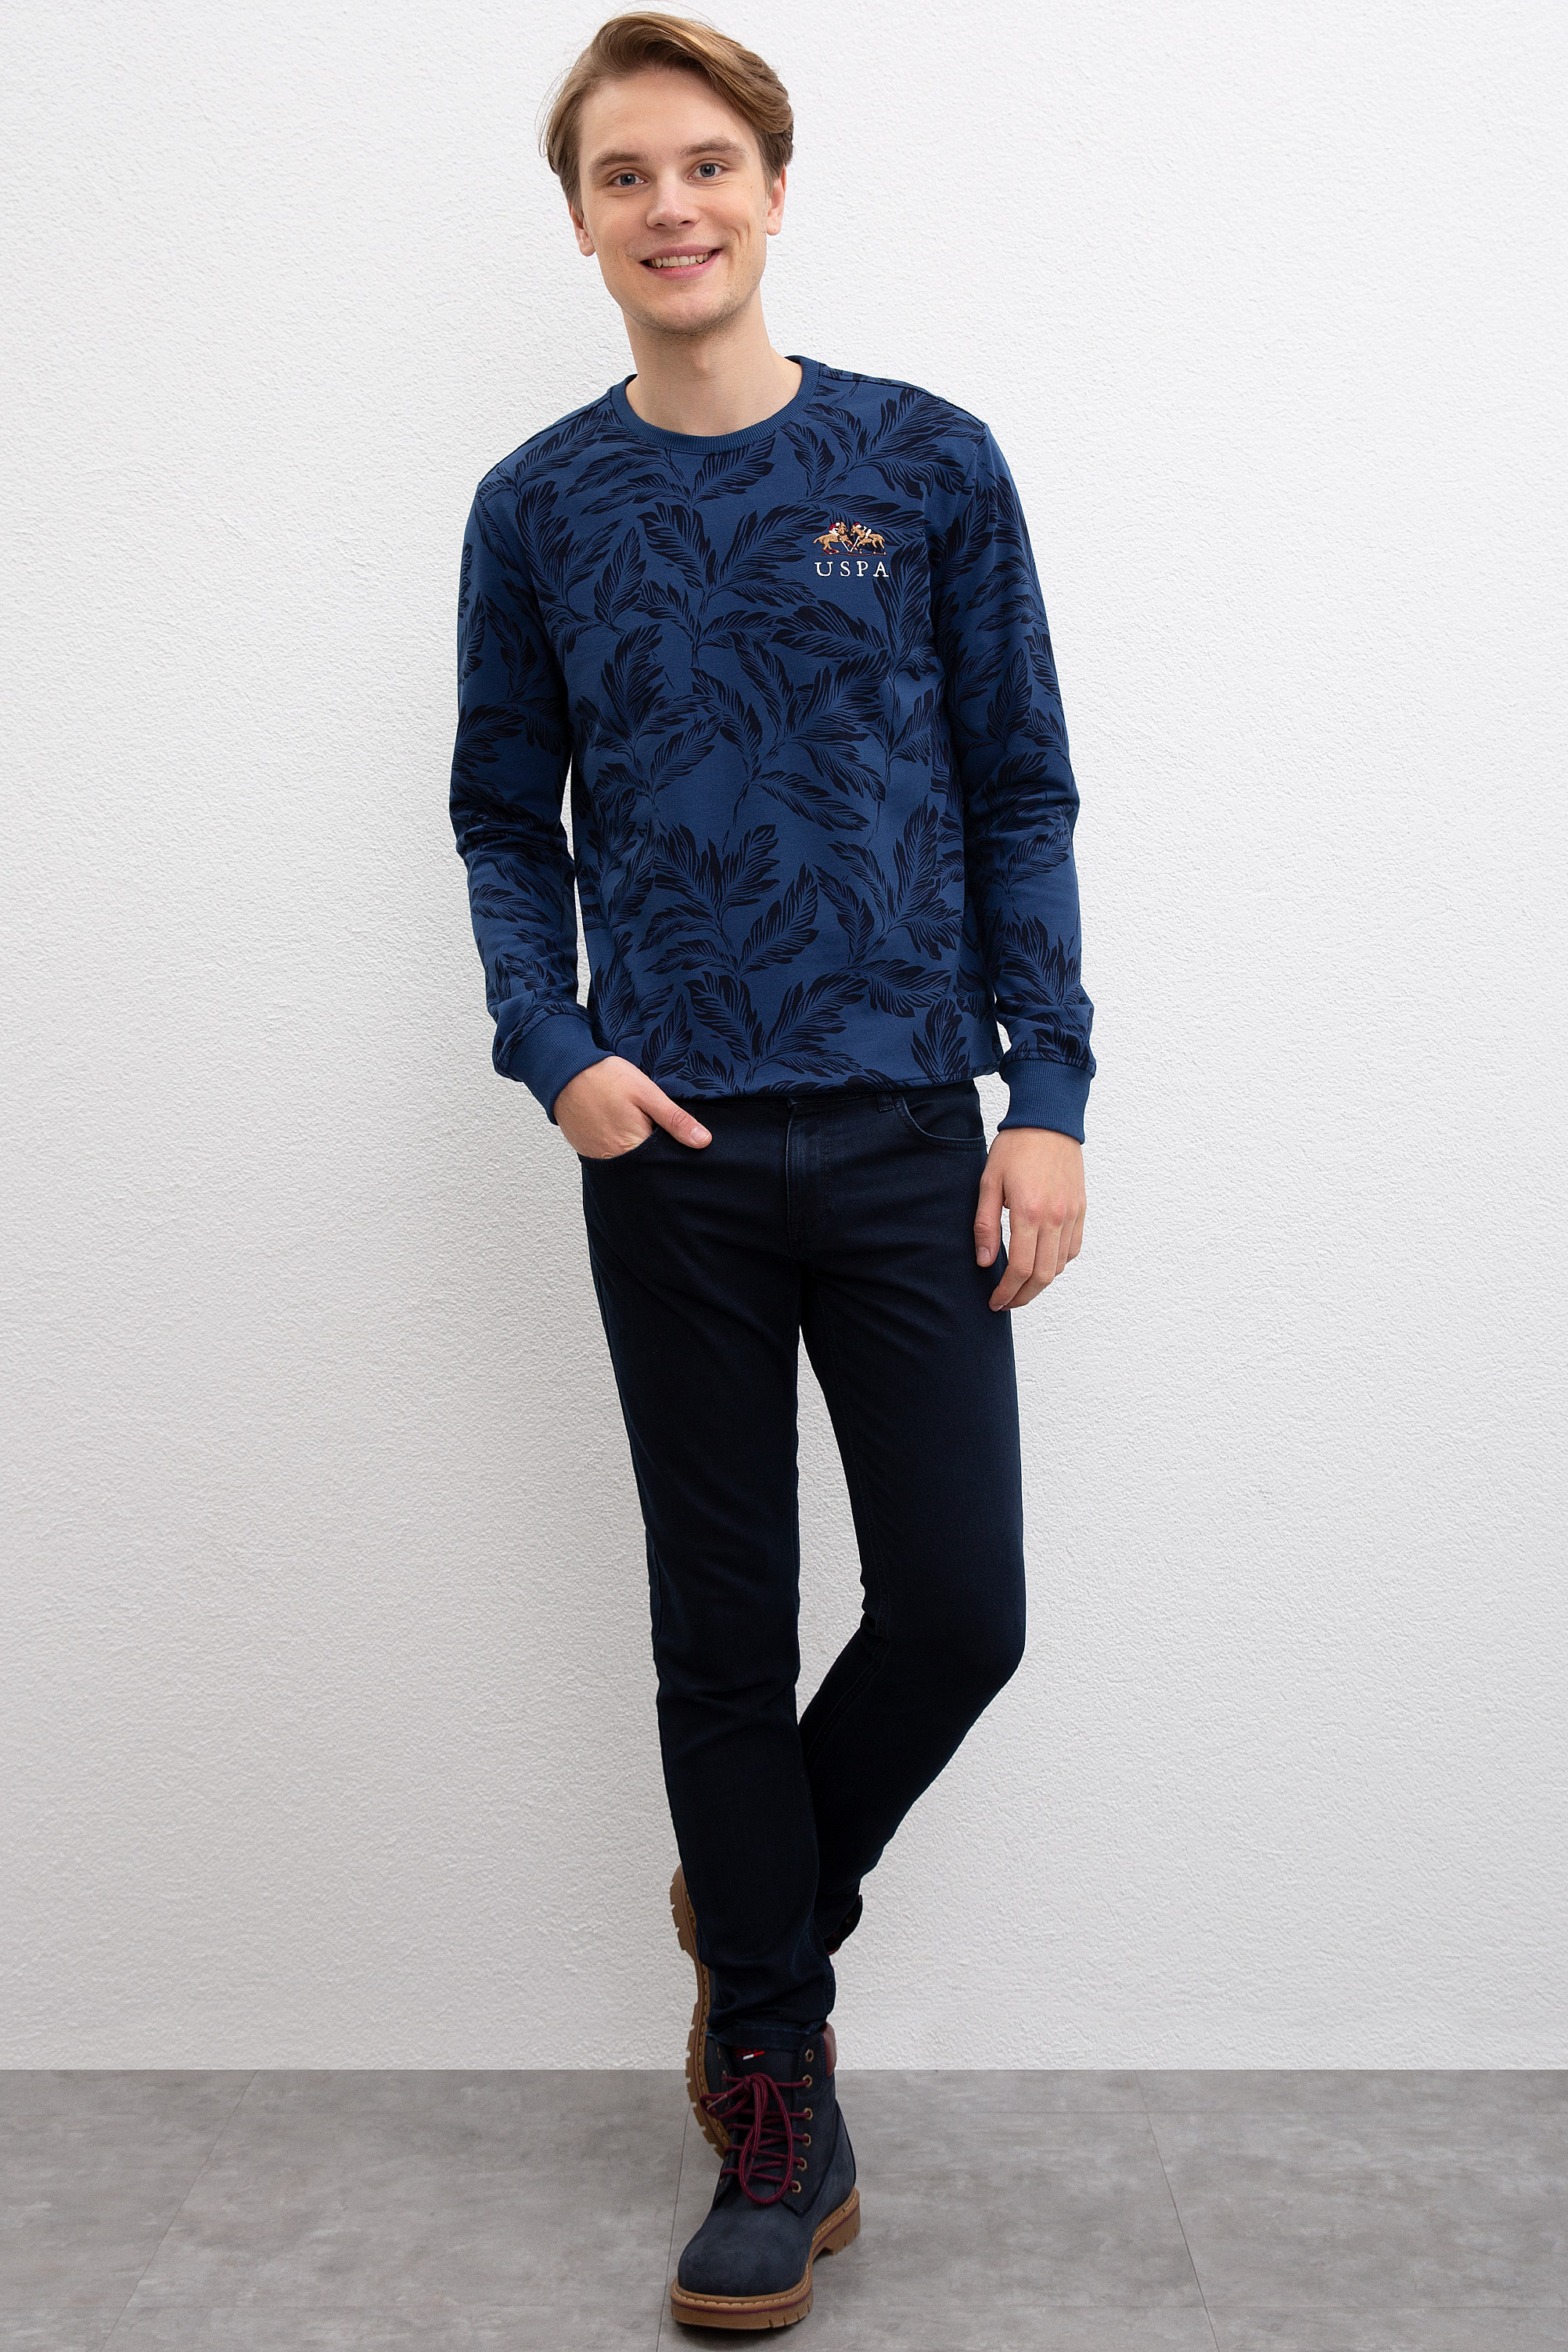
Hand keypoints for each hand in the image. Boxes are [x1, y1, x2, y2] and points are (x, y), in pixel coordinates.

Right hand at [554, 1056, 711, 1158]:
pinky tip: (622, 1130)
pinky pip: (611, 1158)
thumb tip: (703, 1141)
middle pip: (646, 1169)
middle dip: (657, 1156)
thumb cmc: (605, 1079)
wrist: (563, 1072)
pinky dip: (620, 1149)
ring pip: (629, 1165)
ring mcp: (598, 1159)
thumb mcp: (647, 1093)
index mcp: (633, 1148)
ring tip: (638, 1127)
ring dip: (638, 1152)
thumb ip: (675, 1120)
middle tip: (655, 1127)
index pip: (664, 1165)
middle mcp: (614, 1161)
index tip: (681, 1143)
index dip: (675, 1154)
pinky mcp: (587, 1152)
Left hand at [974, 1128, 1085, 1310]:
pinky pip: (1073, 1249)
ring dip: (1040, 1283)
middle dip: (1023, 1297)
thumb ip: (986, 1224)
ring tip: (1020, 1285)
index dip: (1006, 1292)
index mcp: (1029, 1212)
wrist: (1049, 1120)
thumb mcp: (989, 1182)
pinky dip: (1057, 1264)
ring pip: (1059, 1266)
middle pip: (1043, 1276)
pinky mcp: (1081, 1209)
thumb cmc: (1015, 1147)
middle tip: (1006, 1302)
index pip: (1020, 1269)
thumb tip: (985, 1262)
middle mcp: (1055, 1218)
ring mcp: (1072, 1214)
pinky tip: (1040, 1262)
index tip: (994, 1300)